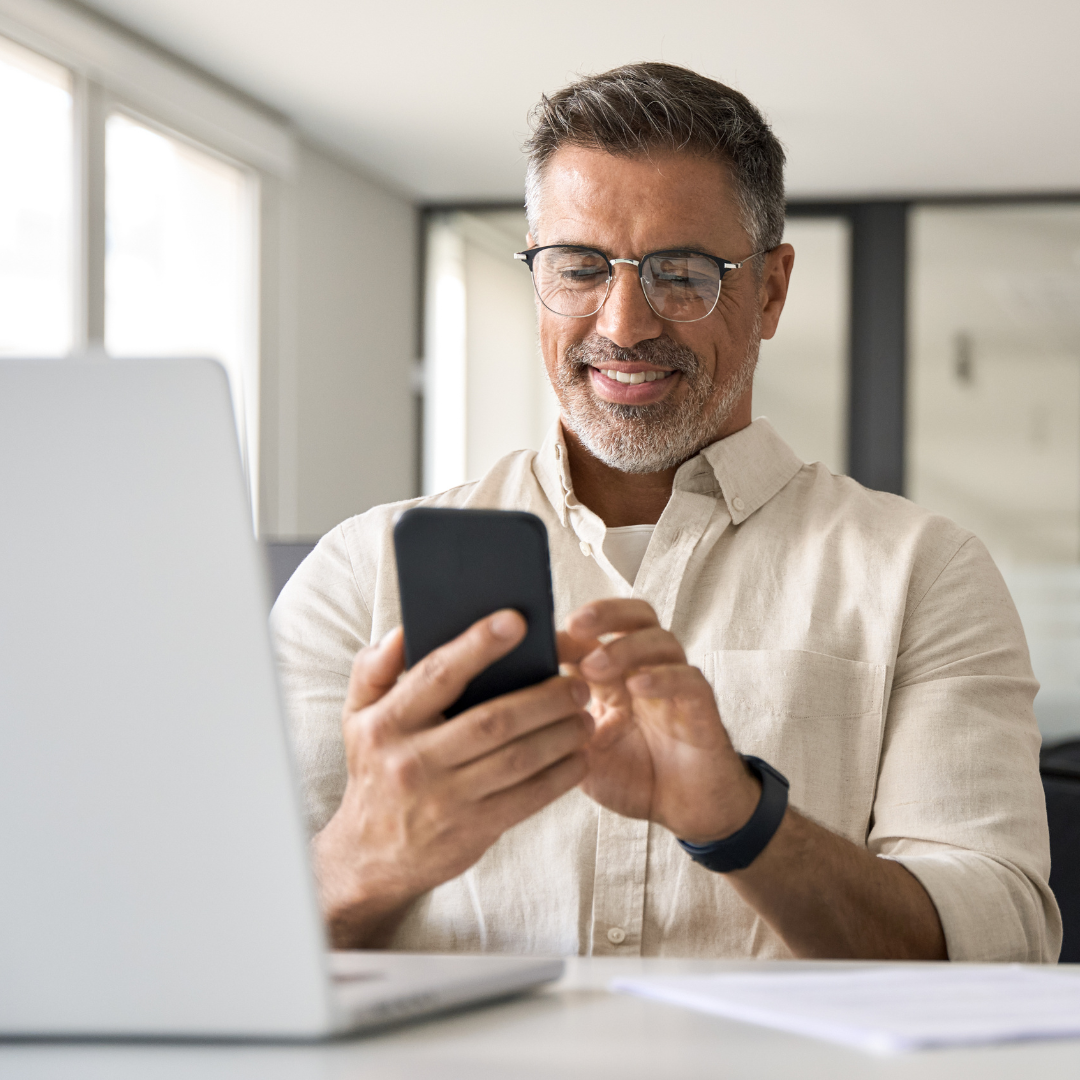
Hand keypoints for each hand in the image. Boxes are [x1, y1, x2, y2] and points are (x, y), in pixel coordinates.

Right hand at [314, 611, 592, 946]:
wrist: (369, 856)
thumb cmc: (375, 770)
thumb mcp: (357, 716)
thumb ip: (375, 669)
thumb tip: (404, 631)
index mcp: (388, 724)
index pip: (438, 675)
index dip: (479, 645)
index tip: (517, 621)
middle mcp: (414, 761)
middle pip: (493, 721)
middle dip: (544, 698)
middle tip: (577, 684)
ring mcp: (445, 799)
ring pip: (518, 759)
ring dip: (561, 735)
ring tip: (586, 716)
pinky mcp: (472, 830)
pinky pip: (528, 798)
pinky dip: (561, 775)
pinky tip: (579, 756)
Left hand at [561, 599, 758, 842]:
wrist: (684, 812)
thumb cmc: (634, 776)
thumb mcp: (582, 751)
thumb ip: (558, 724)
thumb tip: (517, 699)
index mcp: (616, 676)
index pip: (598, 633)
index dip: (571, 630)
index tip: (539, 640)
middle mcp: (648, 670)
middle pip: (636, 616)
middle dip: (606, 613)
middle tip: (575, 625)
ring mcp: (676, 686)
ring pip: (661, 641)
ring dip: (626, 647)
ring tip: (595, 667)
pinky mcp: (702, 708)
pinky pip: (688, 680)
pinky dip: (663, 677)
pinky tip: (637, 686)